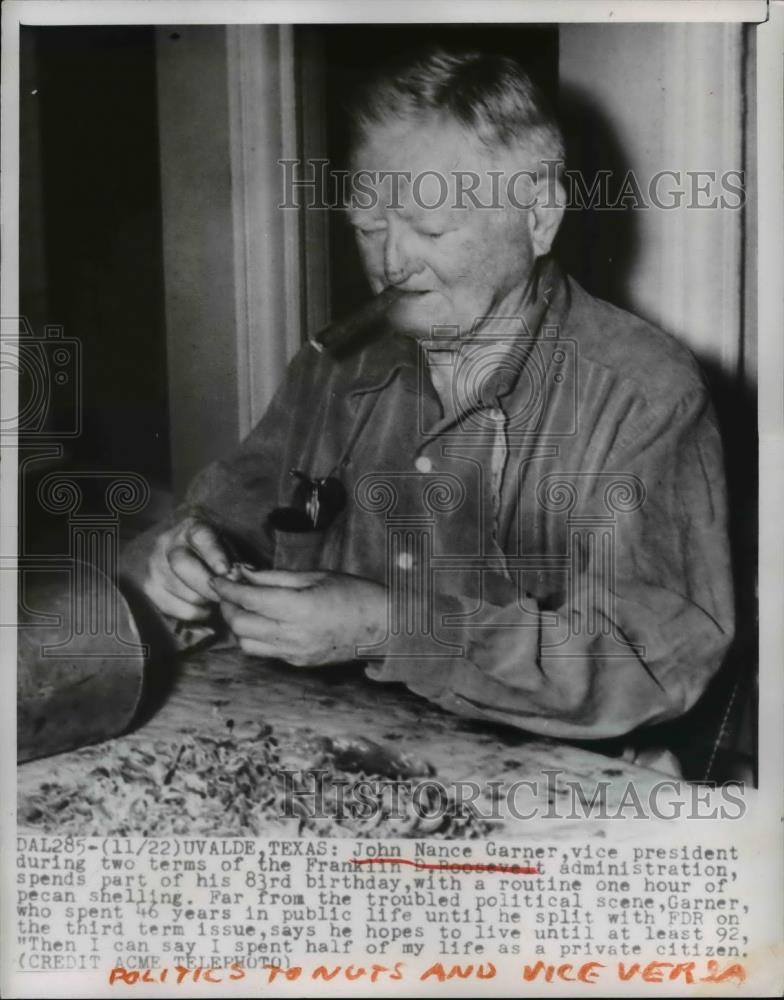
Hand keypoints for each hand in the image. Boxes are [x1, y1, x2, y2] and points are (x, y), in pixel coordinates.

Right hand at [143, 517, 230, 620]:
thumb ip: (231, 558)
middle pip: (183, 565)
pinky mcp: (148, 587)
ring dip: (203, 600)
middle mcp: (167, 543)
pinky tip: (202, 606)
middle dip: (208, 585)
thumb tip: (234, 579)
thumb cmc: (207, 548)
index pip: (201, 537)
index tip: (224, 570)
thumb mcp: (222, 543)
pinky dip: (194, 612)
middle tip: (223, 594)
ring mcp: (154, 565)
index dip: (214, 554)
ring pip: (181, 591)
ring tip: (213, 596)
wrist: (172, 548)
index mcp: (191, 527)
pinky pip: (174, 608)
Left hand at [210, 568, 387, 665]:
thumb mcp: (315, 575)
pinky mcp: (298, 662)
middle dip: (227, 607)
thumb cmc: (353, 593)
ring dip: (238, 625)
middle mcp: (293, 634)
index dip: (227, 588)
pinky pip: (265, 651)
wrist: (383, 627)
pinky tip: (262, 621)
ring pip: (247, 644)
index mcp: (299, 607)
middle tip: (227, 592)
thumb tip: (243, 573)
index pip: (248, 599)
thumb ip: (275, 577)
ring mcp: (295, 653)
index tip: (216, 579)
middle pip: (240, 625)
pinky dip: (255, 636)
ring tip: (242, 607)